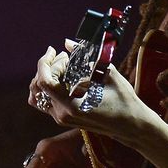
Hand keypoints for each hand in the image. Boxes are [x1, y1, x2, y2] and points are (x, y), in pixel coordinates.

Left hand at [28, 41, 158, 147]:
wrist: (130, 125)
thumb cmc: (123, 100)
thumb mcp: (108, 74)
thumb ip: (86, 57)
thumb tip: (68, 42)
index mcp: (72, 105)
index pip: (45, 82)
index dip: (45, 63)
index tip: (53, 50)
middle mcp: (62, 114)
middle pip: (39, 85)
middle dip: (50, 66)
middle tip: (67, 56)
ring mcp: (60, 118)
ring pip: (37, 93)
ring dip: (46, 75)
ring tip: (64, 66)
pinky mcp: (62, 118)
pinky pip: (43, 101)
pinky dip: (47, 86)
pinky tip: (61, 76)